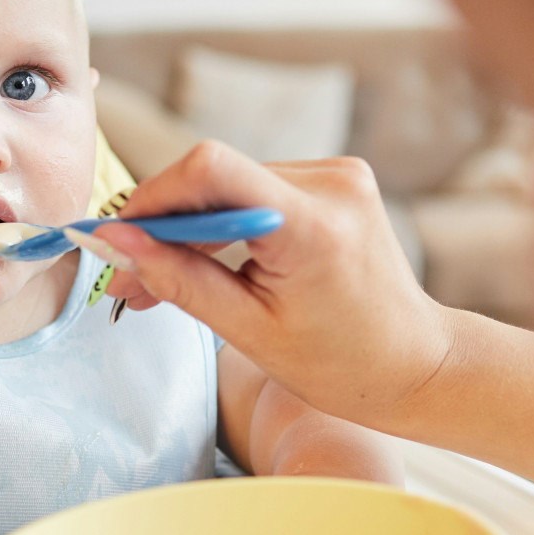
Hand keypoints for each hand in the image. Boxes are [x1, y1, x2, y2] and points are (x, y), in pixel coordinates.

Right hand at [97, 141, 454, 432]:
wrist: (417, 363)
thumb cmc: (342, 364)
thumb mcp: (249, 332)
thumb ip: (180, 280)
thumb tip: (116, 244)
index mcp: (314, 226)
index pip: (212, 170)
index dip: (153, 197)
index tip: (118, 239)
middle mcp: (331, 183)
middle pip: (216, 177)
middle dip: (163, 226)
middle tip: (127, 282)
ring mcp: (338, 176)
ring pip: (232, 183)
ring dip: (189, 228)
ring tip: (155, 284)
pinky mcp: (335, 181)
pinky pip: (257, 190)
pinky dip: (223, 224)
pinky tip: (202, 265)